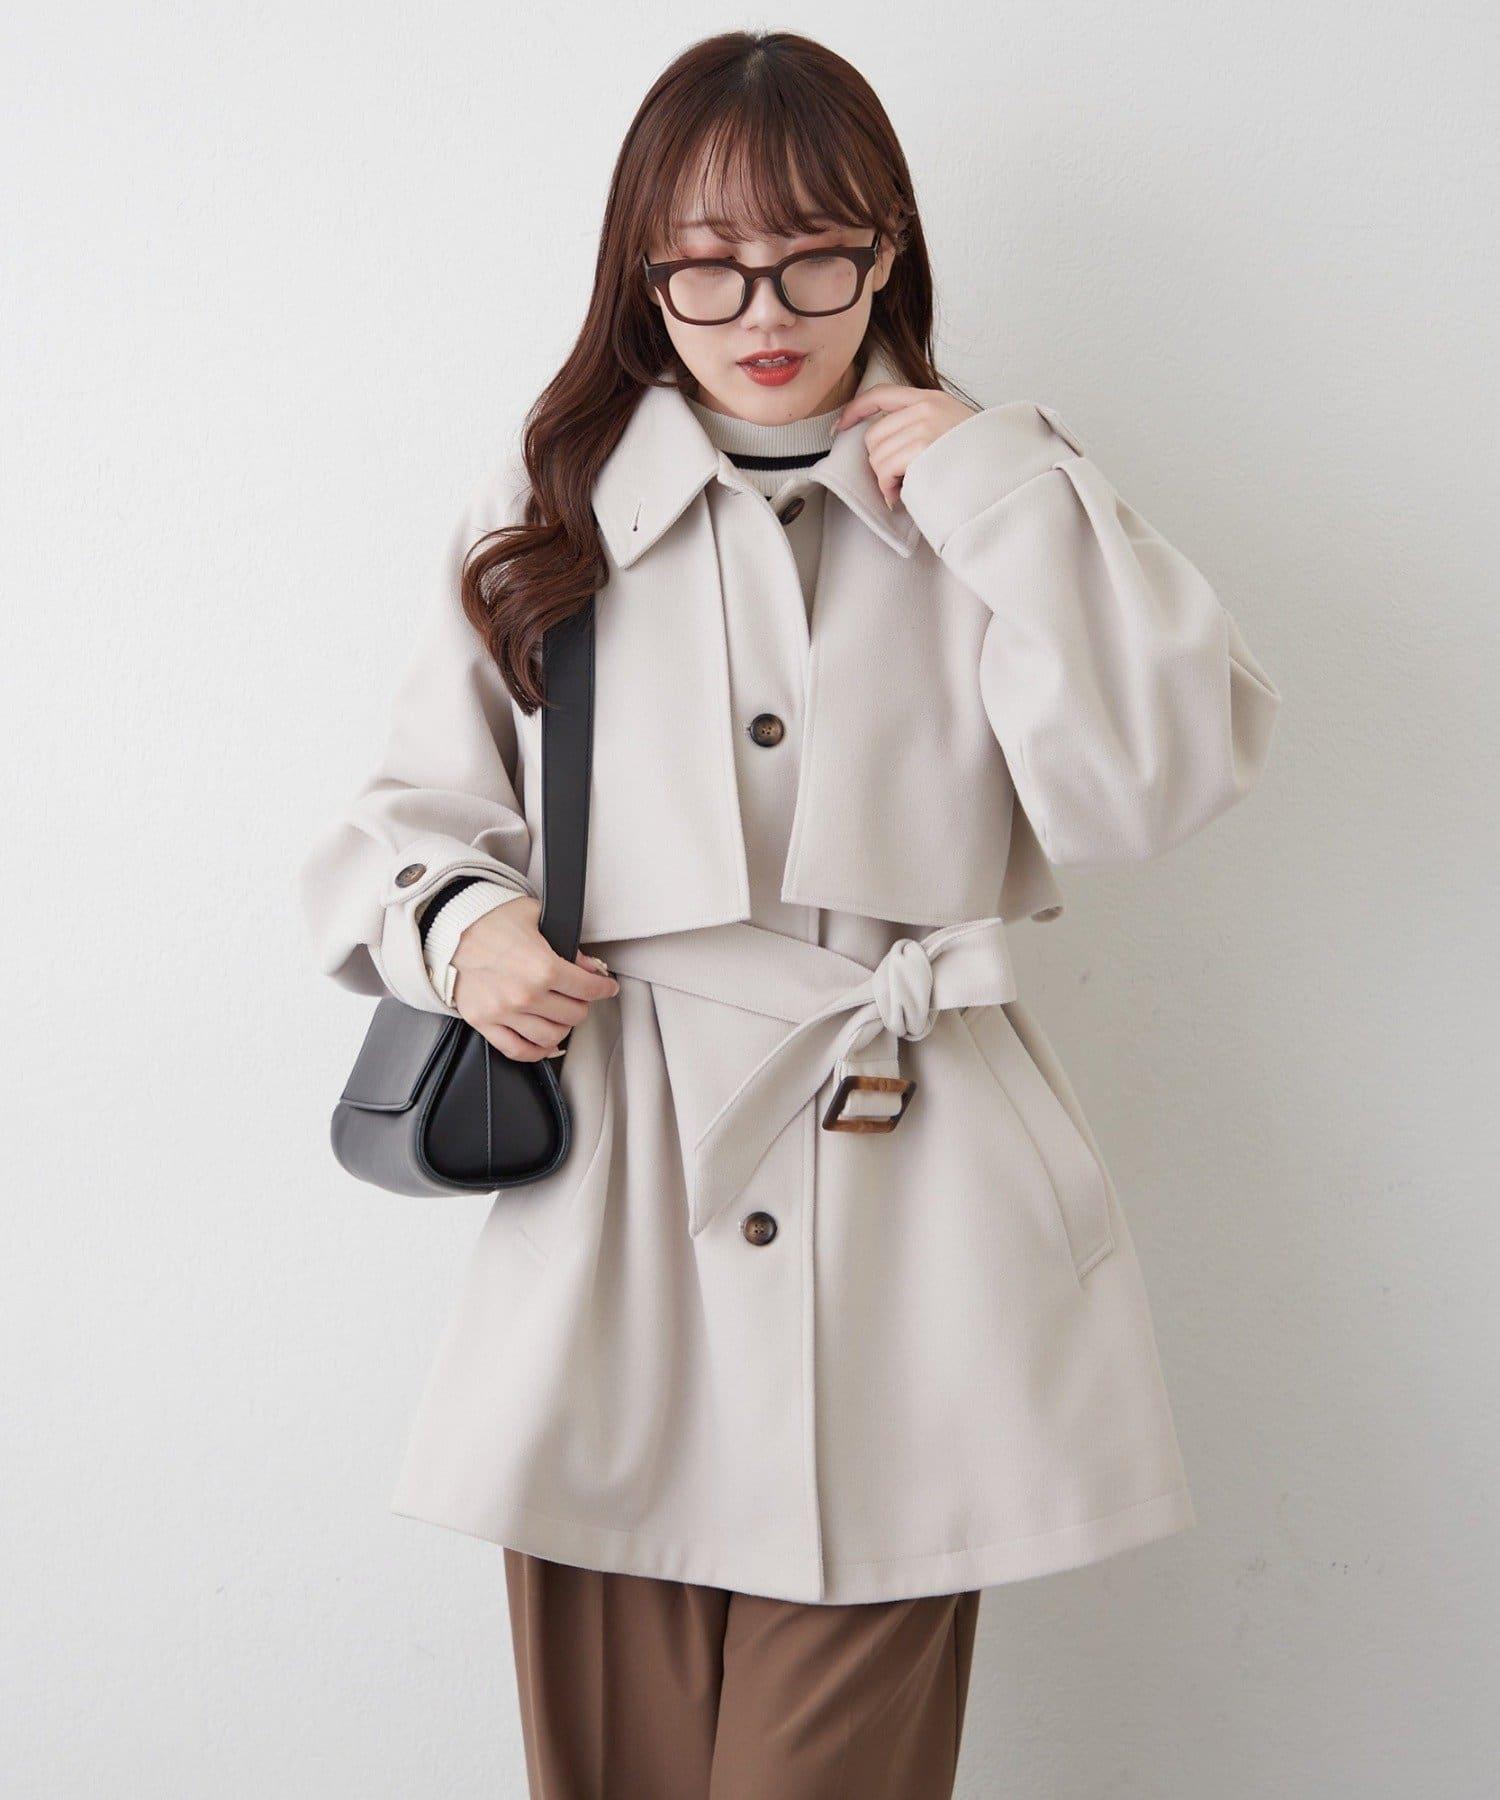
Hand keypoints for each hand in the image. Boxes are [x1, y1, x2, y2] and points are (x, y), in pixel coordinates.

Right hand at [449, 894, 618, 1061]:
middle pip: (574, 1015)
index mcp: (542, 967)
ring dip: (562, 1028)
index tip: (607, 987)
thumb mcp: (535, 917)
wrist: (447, 929)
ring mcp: (504, 1013)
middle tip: (580, 997)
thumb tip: (589, 966)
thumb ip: (567, 944)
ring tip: (561, 1016)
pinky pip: (517, 1051)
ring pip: (551, 1037)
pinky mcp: (484, 1023)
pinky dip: (536, 1052)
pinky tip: (544, 1044)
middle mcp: (525, 995)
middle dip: (582, 1005)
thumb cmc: (488, 919)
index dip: (603, 988)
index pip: (588, 988)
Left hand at [834, 383, 977, 508]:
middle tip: (898, 481)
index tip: (840, 426)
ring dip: (886, 480)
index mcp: (932, 399)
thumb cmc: (979, 460)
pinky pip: (884, 470)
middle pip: (873, 434)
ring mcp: (924, 426)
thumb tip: (881, 443)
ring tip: (906, 489)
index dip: (856, 410)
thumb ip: (921, 426)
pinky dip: (888, 488)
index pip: (882, 393)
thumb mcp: (952, 428)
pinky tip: (904, 495)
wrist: (1006, 472)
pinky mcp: (922, 448)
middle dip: (879, 463)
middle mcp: (926, 407)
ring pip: (876, 455)